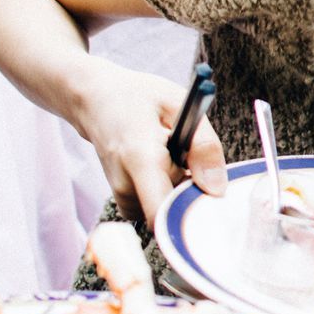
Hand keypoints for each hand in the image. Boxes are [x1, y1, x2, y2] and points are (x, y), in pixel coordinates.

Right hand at [76, 63, 227, 227]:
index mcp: (140, 158)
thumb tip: (218, 189)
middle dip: (194, 193)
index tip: (211, 199)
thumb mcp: (179, 106)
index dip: (190, 216)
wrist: (95, 100)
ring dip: (182, 189)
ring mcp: (121, 195)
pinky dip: (170, 191)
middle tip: (197, 161)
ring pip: (167, 210)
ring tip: (177, 157)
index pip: (160, 213)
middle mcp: (125, 184)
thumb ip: (203, 145)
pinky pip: (157, 207)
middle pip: (172, 212)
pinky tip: (168, 166)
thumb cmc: (139, 97)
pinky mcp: (123, 200)